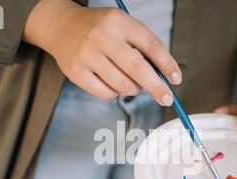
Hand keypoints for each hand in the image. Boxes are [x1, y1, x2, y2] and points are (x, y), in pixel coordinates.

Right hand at [23, 0, 180, 105]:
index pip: (150, 45)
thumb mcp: (121, 25)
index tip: (176, 79)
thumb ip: (141, 46)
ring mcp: (87, 55)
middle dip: (156, 87)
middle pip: (137, 69)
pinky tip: (112, 82)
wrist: (61, 26)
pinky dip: (114, 93)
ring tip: (132, 82)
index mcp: (118, 21)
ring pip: (122, 85)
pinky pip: (105, 94)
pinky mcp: (76, 72)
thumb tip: (162, 76)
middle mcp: (102, 37)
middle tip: (166, 98)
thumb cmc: (99, 29)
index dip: (167, 64)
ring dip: (133, 89)